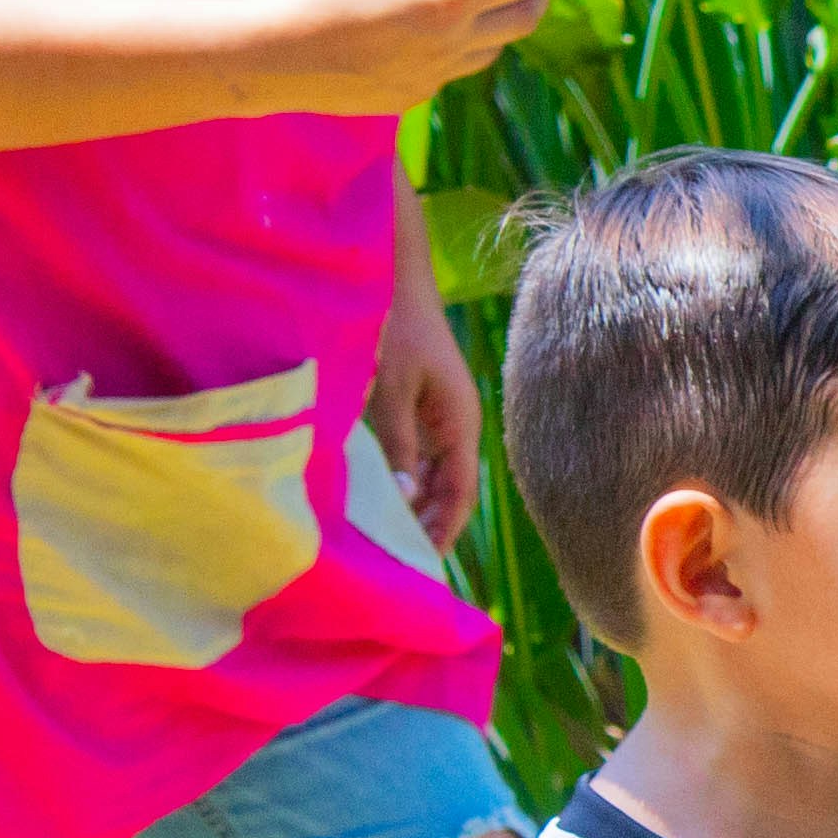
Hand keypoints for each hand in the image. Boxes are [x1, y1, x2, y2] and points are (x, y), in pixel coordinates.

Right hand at [245, 0, 557, 116]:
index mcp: (446, 0)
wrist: (270, 56)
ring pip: (493, 48)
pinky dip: (465, 44)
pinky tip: (446, 25)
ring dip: (503, 19)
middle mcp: (451, 44)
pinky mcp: (412, 95)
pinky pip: (456, 68)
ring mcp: (434, 75)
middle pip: (525, 17)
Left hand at [366, 239, 480, 549]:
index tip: (424, 560)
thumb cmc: (395, 327)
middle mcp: (453, 424)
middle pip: (447, 487)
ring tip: (387, 533)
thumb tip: (407, 498)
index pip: (460, 490)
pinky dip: (400, 476)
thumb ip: (399, 444)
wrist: (393, 277)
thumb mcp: (392, 389)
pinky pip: (413, 454)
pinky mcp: (416, 405)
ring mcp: (435, 415)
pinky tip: (377, 492)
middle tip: (399, 558)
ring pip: (430, 472)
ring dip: (412, 501)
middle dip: (428, 521)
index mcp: (460, 421)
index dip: (445, 527)